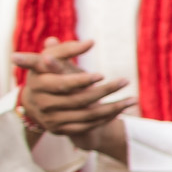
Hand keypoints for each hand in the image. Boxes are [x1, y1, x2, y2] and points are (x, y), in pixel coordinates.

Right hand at [12, 36, 132, 158]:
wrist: (37, 99)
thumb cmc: (49, 71)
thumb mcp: (53, 57)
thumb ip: (68, 49)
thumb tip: (90, 42)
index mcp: (37, 82)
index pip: (62, 83)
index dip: (81, 81)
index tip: (101, 75)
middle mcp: (41, 103)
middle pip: (79, 99)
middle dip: (105, 90)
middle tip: (126, 81)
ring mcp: (50, 118)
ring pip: (87, 114)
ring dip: (113, 107)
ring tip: (134, 99)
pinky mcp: (60, 130)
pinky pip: (88, 125)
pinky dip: (107, 118)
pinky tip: (123, 109)